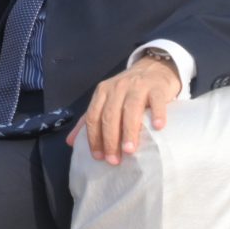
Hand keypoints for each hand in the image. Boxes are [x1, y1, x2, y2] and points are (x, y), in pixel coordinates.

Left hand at [70, 53, 184, 166]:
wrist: (153, 68)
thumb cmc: (128, 90)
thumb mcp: (107, 100)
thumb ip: (91, 118)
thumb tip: (71, 142)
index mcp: (102, 92)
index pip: (93, 116)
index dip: (94, 138)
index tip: (98, 157)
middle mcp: (117, 88)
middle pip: (110, 115)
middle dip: (110, 139)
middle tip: (114, 160)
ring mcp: (138, 86)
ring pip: (130, 109)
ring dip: (129, 131)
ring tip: (129, 150)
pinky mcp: (157, 88)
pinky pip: (156, 101)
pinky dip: (157, 114)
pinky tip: (158, 127)